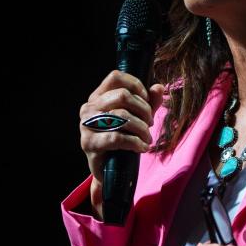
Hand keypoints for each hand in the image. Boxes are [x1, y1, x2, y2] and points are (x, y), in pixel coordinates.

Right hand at [79, 70, 165, 216]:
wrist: (108, 169)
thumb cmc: (122, 138)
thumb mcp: (137, 117)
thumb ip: (149, 102)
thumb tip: (159, 87)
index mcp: (97, 96)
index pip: (115, 77)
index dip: (136, 85)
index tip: (147, 99)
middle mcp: (89, 108)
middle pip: (123, 96)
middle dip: (143, 109)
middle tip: (150, 123)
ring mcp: (86, 125)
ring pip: (122, 116)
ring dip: (142, 128)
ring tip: (147, 138)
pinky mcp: (89, 144)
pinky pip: (117, 138)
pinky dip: (135, 142)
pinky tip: (142, 147)